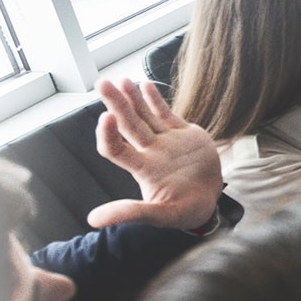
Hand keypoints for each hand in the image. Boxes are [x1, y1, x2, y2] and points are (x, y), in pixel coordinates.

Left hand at [86, 79, 224, 230]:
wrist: (210, 203)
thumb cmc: (183, 213)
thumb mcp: (159, 216)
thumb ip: (130, 213)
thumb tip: (91, 220)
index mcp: (142, 169)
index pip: (116, 149)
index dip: (108, 134)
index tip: (106, 118)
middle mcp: (150, 152)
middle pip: (127, 124)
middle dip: (115, 104)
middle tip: (102, 83)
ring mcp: (166, 141)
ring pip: (145, 115)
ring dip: (132, 98)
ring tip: (121, 80)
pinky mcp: (184, 134)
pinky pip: (166, 114)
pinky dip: (156, 100)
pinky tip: (145, 85)